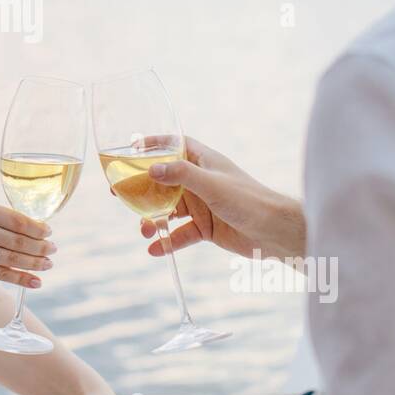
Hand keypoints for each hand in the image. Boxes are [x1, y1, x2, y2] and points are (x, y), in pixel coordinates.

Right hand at [0, 199, 55, 288]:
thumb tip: (33, 227)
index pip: (17, 219)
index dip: (37, 228)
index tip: (49, 232)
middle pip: (18, 239)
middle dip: (40, 246)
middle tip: (54, 249)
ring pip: (12, 257)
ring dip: (35, 263)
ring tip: (48, 264)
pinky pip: (2, 274)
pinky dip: (22, 279)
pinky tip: (35, 282)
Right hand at [139, 135, 304, 261]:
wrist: (275, 233)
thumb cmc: (248, 200)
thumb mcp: (212, 184)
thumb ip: (181, 175)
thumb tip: (151, 168)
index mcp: (203, 162)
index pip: (174, 146)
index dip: (153, 145)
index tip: (131, 148)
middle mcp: (200, 181)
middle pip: (163, 181)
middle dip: (142, 188)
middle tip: (119, 195)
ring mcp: (202, 205)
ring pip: (168, 209)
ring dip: (153, 218)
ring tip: (144, 229)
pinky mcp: (205, 228)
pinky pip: (180, 233)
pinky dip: (167, 241)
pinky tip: (155, 249)